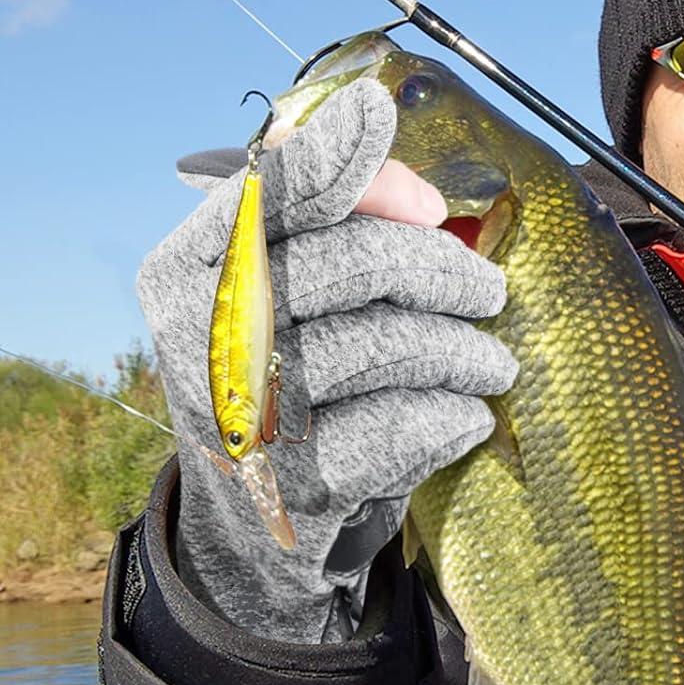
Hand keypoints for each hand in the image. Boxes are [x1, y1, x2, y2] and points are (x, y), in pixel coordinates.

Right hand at [138, 78, 516, 641]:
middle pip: (354, 264)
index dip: (350, 163)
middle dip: (445, 271)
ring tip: (494, 362)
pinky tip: (468, 416)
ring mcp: (241, 412)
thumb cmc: (295, 377)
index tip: (417, 169)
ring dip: (464, 350)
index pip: (271, 191)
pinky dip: (452, 416)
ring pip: (387, 345)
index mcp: (188, 266)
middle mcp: (198, 333)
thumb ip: (340, 221)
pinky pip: (401, 425)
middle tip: (490, 292)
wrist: (259, 521)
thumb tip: (421, 193)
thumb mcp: (291, 293)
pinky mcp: (294, 481)